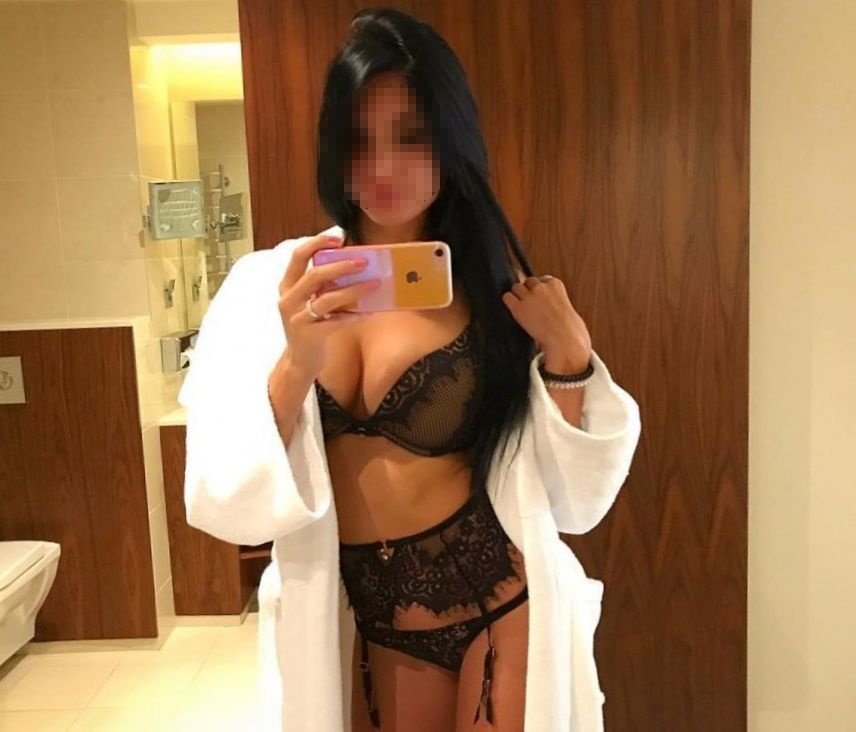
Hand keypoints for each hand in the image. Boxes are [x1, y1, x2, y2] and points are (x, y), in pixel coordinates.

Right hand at [276, 233, 379, 373]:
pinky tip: (370, 311)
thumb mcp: (309, 302)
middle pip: (314, 275)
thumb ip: (323, 285)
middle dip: (341, 265)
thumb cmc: (311, 326)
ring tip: (374, 284)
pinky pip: (338, 321)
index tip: (338, 238)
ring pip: (327, 299)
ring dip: (354, 290)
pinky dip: (356, 315)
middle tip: (364, 262)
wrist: (301, 361)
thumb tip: (354, 265)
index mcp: (287, 286)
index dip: (317, 243)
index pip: (298, 256)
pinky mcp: (310, 335)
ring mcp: (297, 318)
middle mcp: (288, 300)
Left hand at [501, 272, 591, 369]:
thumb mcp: (568, 308)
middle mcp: (540, 288)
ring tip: (522, 307)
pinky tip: (514, 310)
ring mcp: (529, 297)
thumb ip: (558, 300)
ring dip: (518, 295)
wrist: (564, 340)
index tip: (541, 298)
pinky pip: (507, 297)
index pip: (543, 279)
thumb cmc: (570, 329)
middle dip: (529, 291)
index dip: (540, 289)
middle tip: (531, 304)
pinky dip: (509, 302)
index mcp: (555, 284)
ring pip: (516, 287)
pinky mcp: (518, 308)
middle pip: (528, 281)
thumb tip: (552, 305)